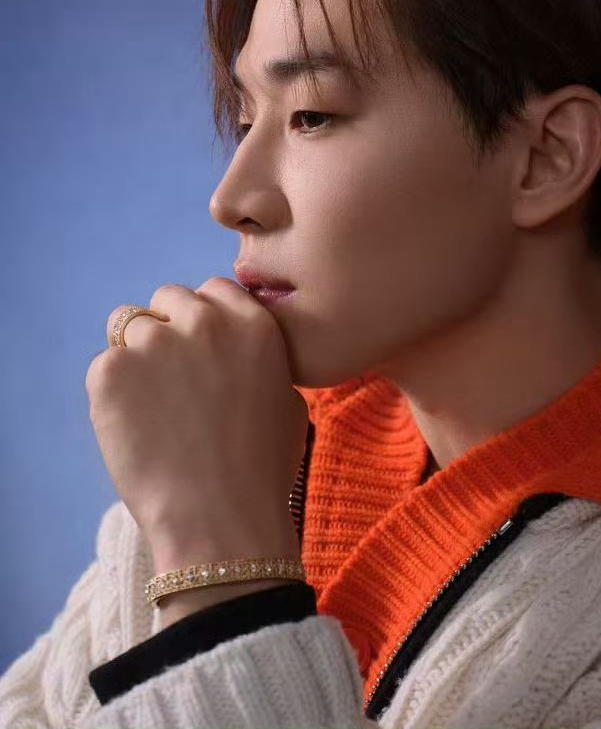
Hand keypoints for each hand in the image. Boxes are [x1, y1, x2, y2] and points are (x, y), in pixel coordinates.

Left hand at [85, 277, 308, 563]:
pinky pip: (105, 367)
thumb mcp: (287, 401)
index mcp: (252, 323)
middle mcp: (205, 321)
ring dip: (138, 357)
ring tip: (152, 409)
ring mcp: (154, 343)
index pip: (214, 290)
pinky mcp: (111, 372)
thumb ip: (261, 360)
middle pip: (170, 298)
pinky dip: (113, 393)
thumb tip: (238, 352)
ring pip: (129, 326)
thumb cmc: (261, 470)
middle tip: (173, 382)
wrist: (221, 519)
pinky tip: (134, 428)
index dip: (205, 319)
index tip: (202, 351)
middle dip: (169, 330)